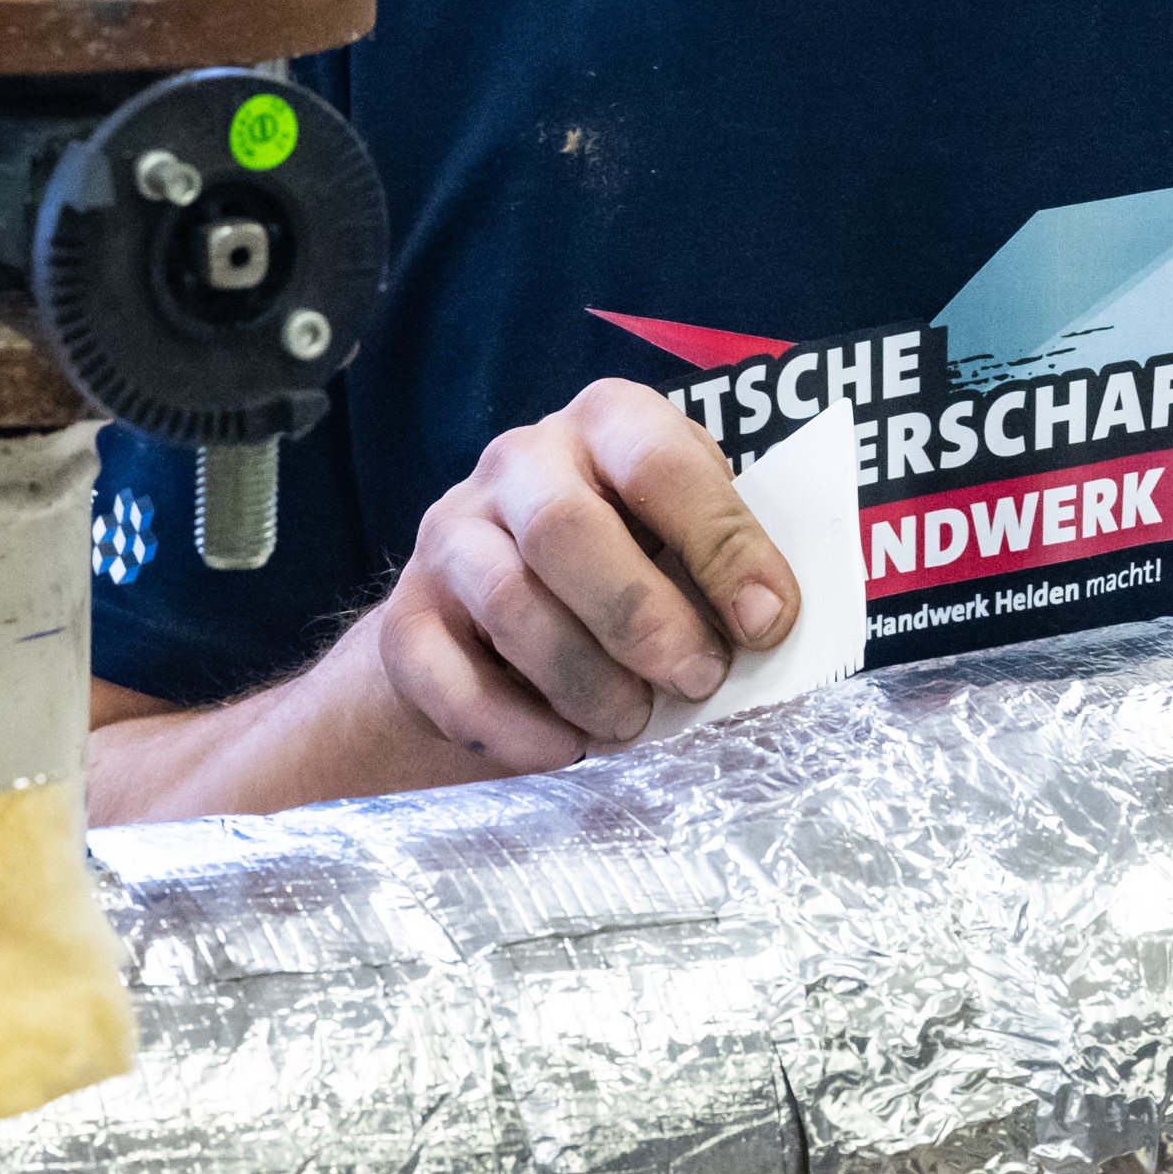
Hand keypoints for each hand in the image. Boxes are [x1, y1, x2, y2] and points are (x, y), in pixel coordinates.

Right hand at [370, 381, 795, 772]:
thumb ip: (723, 562)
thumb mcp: (682, 538)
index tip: (767, 623)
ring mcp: (450, 535)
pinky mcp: (405, 617)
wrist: (496, 614)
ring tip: (633, 722)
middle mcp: (519, 462)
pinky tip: (564, 750)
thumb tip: (765, 620)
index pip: (658, 463)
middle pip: (564, 527)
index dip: (720, 544)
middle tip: (697, 679)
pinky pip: (445, 676)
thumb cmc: (626, 564)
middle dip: (640, 616)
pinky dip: (514, 727)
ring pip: (509, 603)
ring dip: (585, 680)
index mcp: (606, 423)